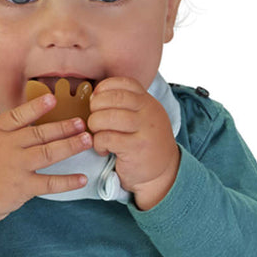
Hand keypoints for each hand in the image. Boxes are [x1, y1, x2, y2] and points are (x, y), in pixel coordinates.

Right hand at [0, 93, 91, 248]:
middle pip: (41, 133)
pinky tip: (82, 179)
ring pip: (50, 152)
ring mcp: (17, 166)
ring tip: (87, 140)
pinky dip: (68, 181)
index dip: (37, 107)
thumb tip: (6, 131)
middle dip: (64, 126)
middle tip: (82, 122)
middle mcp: (8, 146)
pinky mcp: (23, 188)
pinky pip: (50, 183)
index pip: (19, 116)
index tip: (53, 99)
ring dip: (71, 145)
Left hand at [88, 77, 180, 209]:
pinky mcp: (136, 149)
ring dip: (94, 125)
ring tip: (97, 134)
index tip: (97, 100)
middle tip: (93, 119)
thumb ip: (127, 106)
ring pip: (108, 117)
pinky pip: (107, 138)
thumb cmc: (145, 144)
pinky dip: (99, 143)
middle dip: (96, 106)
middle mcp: (149, 113)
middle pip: (114, 98)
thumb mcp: (143, 119)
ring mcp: (144, 130)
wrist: (162, 173)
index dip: (105, 88)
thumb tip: (95, 96)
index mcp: (148, 102)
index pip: (124, 83)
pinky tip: (103, 149)